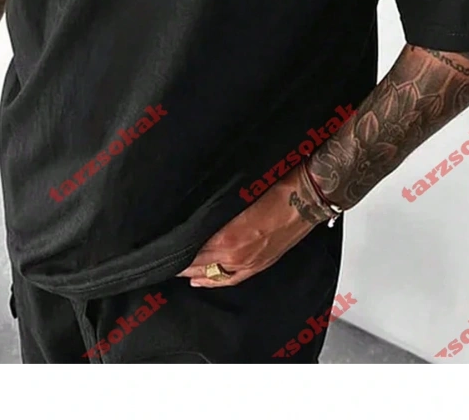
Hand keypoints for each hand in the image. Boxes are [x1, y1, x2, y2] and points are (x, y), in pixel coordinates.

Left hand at [176, 166, 325, 287]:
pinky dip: (216, 280)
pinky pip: (232, 278)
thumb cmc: (275, 188)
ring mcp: (251, 263)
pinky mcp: (262, 263)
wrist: (306, 197)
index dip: (178, 254)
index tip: (163, 252)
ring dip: (196, 273)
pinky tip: (204, 280)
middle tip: (165, 261)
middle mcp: (237, 256)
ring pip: (215, 275)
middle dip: (183, 265)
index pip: (194, 254)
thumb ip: (215, 211)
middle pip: (201, 266)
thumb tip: (197, 216)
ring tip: (179, 271)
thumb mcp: (237, 196)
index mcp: (229, 238)